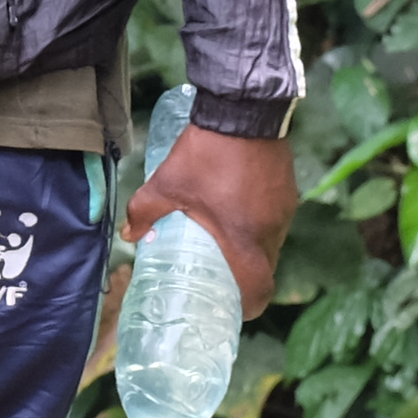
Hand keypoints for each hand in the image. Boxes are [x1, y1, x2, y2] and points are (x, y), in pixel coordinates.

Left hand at [126, 124, 297, 311]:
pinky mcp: (289, 191)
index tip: (233, 307)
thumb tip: (128, 234)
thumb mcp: (167, 184)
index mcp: (246, 240)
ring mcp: (284, 210)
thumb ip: (144, 212)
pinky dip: (259, 224)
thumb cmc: (207, 154)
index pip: (259, 290)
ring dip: (252, 248)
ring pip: (272, 243)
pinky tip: (238, 210)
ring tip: (226, 241)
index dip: (248, 306)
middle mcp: (272, 230)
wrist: (243, 111)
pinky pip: (276, 220)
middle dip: (246, 276)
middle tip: (221, 274)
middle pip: (265, 268)